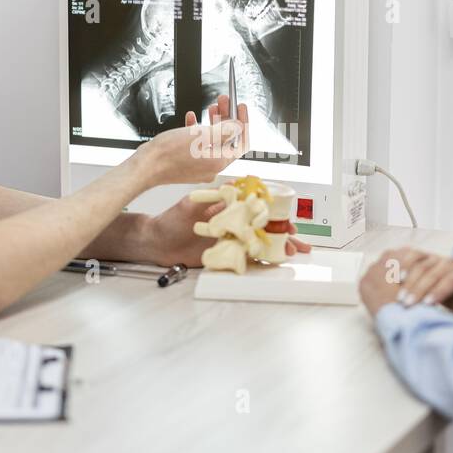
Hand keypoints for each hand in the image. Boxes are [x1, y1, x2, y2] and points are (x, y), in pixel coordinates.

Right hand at [132, 95, 248, 187]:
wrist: (146, 166)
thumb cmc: (169, 154)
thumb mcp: (202, 135)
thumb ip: (225, 130)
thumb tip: (238, 126)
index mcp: (219, 162)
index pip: (241, 142)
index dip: (243, 123)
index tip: (240, 108)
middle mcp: (211, 167)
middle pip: (227, 139)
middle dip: (226, 118)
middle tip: (224, 102)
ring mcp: (199, 166)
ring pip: (213, 140)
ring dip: (213, 122)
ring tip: (211, 107)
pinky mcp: (188, 164)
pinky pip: (198, 145)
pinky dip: (198, 131)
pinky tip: (192, 119)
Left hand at [146, 199, 312, 266]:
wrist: (156, 242)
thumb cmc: (171, 220)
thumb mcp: (190, 204)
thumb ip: (210, 198)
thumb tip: (232, 190)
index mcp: (227, 208)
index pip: (257, 210)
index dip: (274, 215)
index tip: (286, 222)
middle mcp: (232, 224)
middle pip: (263, 228)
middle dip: (282, 234)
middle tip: (296, 242)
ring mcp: (230, 240)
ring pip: (259, 244)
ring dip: (277, 248)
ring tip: (292, 253)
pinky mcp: (224, 255)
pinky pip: (245, 258)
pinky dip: (261, 260)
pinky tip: (274, 262)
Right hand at [362, 248, 452, 318]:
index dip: (440, 291)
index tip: (427, 305)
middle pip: (434, 272)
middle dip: (420, 289)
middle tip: (408, 306)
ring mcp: (438, 257)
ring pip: (421, 265)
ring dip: (409, 282)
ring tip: (400, 299)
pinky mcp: (425, 256)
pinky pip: (413, 256)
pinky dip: (404, 266)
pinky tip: (397, 279)